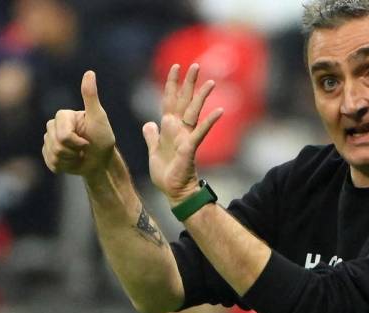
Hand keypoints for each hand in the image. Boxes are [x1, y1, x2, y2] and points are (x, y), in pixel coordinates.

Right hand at [42, 71, 116, 178]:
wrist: (101, 161)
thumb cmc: (103, 139)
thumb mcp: (99, 118)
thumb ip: (90, 96)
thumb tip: (90, 72)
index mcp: (63, 115)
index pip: (63, 134)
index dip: (76, 142)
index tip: (88, 141)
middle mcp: (53, 125)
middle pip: (56, 145)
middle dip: (73, 152)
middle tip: (84, 149)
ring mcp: (49, 140)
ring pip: (53, 155)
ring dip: (70, 160)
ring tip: (79, 155)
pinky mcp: (48, 154)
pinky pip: (51, 163)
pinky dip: (64, 167)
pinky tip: (73, 162)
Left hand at [143, 64, 222, 204]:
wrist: (173, 191)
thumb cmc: (165, 173)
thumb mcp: (153, 150)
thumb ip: (151, 136)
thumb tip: (148, 124)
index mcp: (168, 127)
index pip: (169, 100)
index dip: (171, 84)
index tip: (175, 66)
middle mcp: (179, 128)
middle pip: (184, 100)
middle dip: (189, 83)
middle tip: (196, 65)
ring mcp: (186, 136)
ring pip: (194, 111)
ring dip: (201, 96)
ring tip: (211, 82)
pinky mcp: (190, 148)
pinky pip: (200, 132)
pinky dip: (209, 122)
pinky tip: (219, 111)